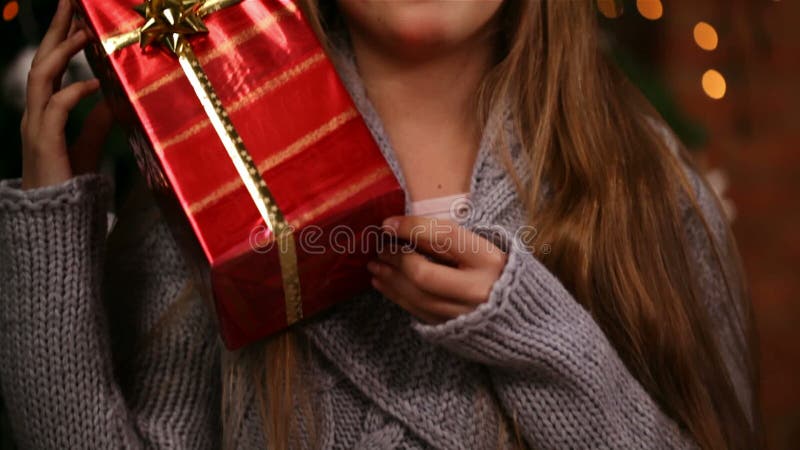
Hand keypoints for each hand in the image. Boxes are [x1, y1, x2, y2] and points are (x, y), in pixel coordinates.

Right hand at [21, 0, 112, 188]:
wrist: (55, 226)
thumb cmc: (69, 189)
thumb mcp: (88, 149)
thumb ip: (97, 124)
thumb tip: (113, 100)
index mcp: (43, 114)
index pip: (50, 67)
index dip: (61, 39)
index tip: (77, 15)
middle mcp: (34, 115)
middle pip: (41, 62)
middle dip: (55, 30)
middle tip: (70, 2)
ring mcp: (35, 128)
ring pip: (40, 78)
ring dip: (62, 52)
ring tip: (83, 32)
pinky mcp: (44, 145)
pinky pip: (55, 109)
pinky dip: (74, 93)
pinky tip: (94, 85)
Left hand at [368, 216, 507, 324]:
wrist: (535, 326)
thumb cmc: (511, 277)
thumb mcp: (494, 249)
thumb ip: (458, 240)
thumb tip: (410, 227)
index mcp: (491, 261)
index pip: (443, 237)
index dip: (411, 228)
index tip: (388, 222)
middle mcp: (478, 291)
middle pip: (423, 273)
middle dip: (395, 258)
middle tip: (379, 246)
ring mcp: (465, 316)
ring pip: (415, 296)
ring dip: (389, 278)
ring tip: (374, 265)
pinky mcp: (455, 332)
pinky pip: (417, 312)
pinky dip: (397, 296)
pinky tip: (384, 283)